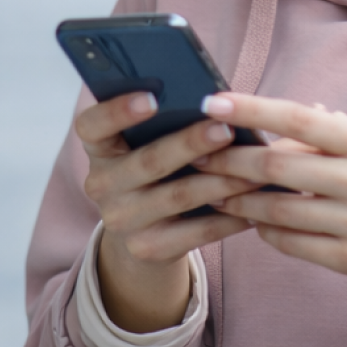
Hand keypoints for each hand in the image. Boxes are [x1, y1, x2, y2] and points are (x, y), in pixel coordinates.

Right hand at [74, 91, 251, 332]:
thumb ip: (166, 123)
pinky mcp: (147, 249)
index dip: (117, 111)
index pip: (91, 126)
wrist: (144, 234)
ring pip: (178, 196)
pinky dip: (229, 218)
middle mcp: (102, 185)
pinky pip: (196, 232)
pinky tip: (255, 206)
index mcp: (100, 149)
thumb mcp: (146, 146)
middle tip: (225, 130)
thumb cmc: (157, 172)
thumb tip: (216, 101)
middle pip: (148, 161)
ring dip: (221, 181)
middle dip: (189, 144)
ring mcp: (122, 221)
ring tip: (255, 168)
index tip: (151, 97)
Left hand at [202, 93, 346, 339]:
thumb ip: (321, 130)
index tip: (214, 102)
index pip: (299, 119)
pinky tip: (252, 220)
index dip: (253, 110)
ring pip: (279, 211)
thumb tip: (264, 116)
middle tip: (197, 154)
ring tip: (215, 190)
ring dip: (240, 201)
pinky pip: (291, 243)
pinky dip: (265, 231)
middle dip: (229, 161)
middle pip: (278, 169)